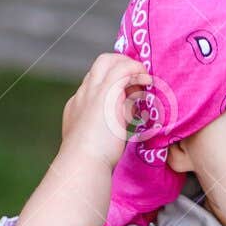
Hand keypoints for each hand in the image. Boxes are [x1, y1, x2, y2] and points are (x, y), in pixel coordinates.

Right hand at [59, 51, 153, 171]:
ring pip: (108, 61)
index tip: (129, 96)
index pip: (95, 84)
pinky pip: (123, 69)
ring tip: (144, 81)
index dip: (113, 84)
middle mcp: (83, 95)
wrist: (83, 164)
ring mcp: (92, 92)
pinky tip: (147, 81)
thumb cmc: (91, 163)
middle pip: (99, 65)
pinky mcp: (106, 93)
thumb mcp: (96, 142)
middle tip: (137, 81)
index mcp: (77, 106)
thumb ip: (106, 130)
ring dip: (129, 66)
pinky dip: (137, 70)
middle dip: (120, 66)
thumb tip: (120, 124)